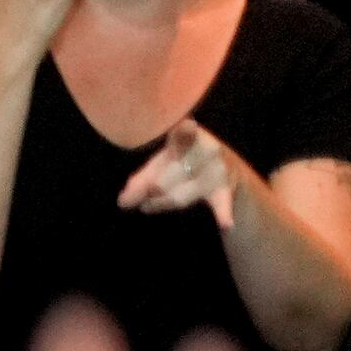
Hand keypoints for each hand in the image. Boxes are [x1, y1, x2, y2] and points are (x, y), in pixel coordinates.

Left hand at [119, 119, 245, 232]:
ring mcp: (218, 171)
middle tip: (132, 197)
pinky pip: (222, 203)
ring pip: (182, 195)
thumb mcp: (161, 163)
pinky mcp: (224, 190)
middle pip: (172, 174)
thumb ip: (140, 179)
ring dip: (161, 203)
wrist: (226, 168)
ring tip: (146, 206)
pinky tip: (225, 224)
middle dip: (151, 187)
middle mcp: (207, 150)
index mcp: (189, 136)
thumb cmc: (183, 161)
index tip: (188, 125)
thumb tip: (124, 201)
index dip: (185, 131)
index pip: (185, 133)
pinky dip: (223, 215)